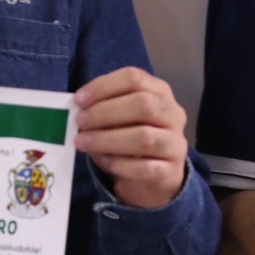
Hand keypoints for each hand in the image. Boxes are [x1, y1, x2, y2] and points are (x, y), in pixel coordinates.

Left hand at [74, 67, 188, 207]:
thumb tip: (80, 110)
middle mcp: (173, 115)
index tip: (79, 100)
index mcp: (160, 92)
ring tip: (82, 142)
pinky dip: (119, 164)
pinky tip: (103, 161)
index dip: (104, 86)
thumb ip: (103, 108)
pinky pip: (145, 168)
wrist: (153, 176)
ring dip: (107, 139)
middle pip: (143, 104)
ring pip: (144, 137)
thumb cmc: (130, 138)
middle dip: (105, 112)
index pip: (134, 78)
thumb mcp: (119, 117)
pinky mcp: (170, 172)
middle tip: (80, 121)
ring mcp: (175, 144)